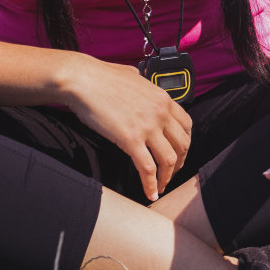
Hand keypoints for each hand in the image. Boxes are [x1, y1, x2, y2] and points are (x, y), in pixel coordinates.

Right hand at [62, 56, 191, 201]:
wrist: (83, 80)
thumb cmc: (102, 77)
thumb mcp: (133, 76)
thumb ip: (143, 85)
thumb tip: (140, 82)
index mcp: (163, 99)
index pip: (186, 126)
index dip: (184, 144)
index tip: (178, 153)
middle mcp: (161, 113)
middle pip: (182, 145)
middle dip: (178, 163)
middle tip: (170, 173)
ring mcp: (147, 127)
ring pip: (169, 160)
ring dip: (166, 177)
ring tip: (160, 186)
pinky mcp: (131, 139)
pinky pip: (147, 168)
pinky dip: (151, 184)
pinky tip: (150, 193)